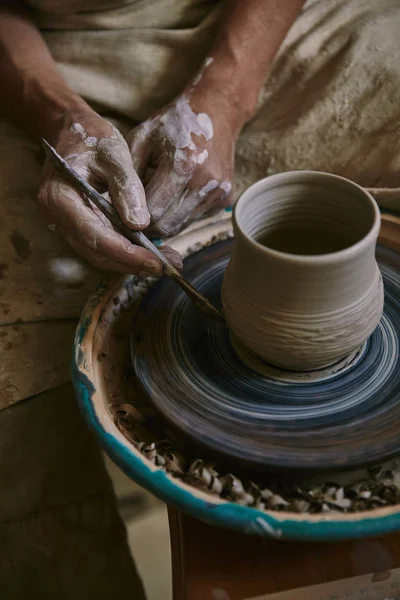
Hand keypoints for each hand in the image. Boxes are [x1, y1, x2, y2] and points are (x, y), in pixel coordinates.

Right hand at [38, 111, 181, 274]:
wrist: (72, 131)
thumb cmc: (91, 137)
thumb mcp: (113, 152)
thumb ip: (126, 186)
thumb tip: (140, 223)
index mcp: (60, 198)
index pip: (95, 236)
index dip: (126, 253)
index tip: (155, 262)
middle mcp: (58, 218)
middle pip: (97, 252)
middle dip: (133, 263)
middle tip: (168, 266)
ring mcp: (67, 225)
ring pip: (100, 255)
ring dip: (132, 262)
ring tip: (165, 262)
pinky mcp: (80, 226)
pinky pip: (102, 246)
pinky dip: (126, 253)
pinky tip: (150, 252)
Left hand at [126, 89, 239, 237]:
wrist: (216, 111)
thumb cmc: (172, 124)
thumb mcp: (142, 139)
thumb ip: (128, 175)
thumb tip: (117, 209)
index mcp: (182, 165)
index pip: (151, 211)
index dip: (132, 215)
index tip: (122, 212)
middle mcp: (204, 182)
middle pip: (167, 225)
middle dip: (147, 223)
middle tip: (134, 212)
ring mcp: (218, 192)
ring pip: (181, 226)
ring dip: (164, 219)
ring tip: (154, 200)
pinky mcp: (226, 198)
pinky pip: (194, 219)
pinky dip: (180, 214)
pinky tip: (175, 195)